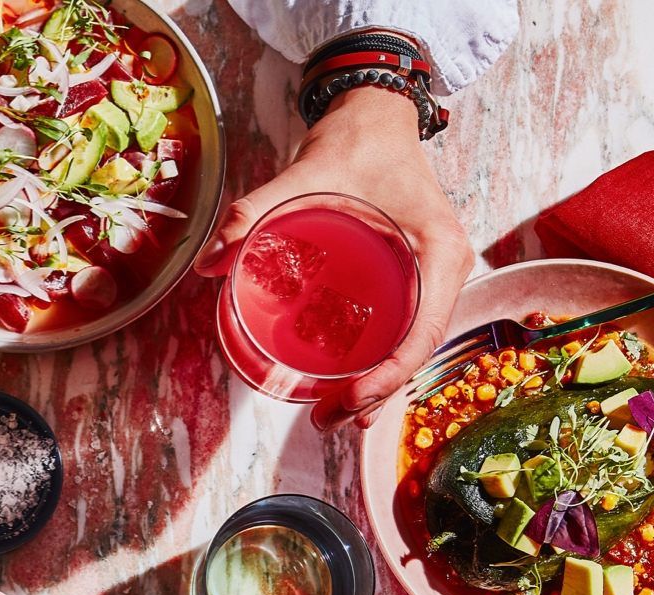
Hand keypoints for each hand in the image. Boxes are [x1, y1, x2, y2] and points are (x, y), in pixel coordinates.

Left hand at [195, 84, 473, 429]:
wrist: (375, 115)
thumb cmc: (354, 142)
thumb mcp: (305, 173)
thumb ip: (254, 212)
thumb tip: (209, 261)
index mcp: (439, 251)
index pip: (423, 332)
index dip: (389, 376)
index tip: (350, 398)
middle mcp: (444, 271)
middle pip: (417, 351)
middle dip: (376, 395)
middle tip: (328, 421)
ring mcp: (432, 279)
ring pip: (411, 349)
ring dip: (378, 389)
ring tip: (334, 417)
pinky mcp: (414, 281)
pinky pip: (403, 332)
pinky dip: (379, 364)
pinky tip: (348, 388)